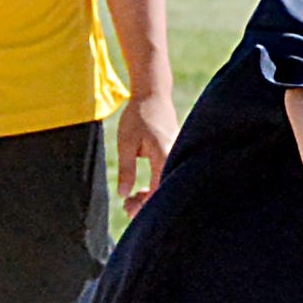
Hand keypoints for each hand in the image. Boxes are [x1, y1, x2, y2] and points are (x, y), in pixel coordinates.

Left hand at [116, 88, 177, 215]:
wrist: (154, 94)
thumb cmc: (138, 116)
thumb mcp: (126, 142)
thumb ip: (126, 169)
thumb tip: (124, 194)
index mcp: (164, 155)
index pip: (159, 190)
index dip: (145, 204)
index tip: (128, 208)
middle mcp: (176, 158)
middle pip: (166, 191)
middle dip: (147, 204)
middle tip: (126, 207)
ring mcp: (179, 157)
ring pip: (168, 185)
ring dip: (151, 196)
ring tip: (131, 198)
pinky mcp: (176, 156)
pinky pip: (169, 178)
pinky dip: (156, 187)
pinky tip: (141, 190)